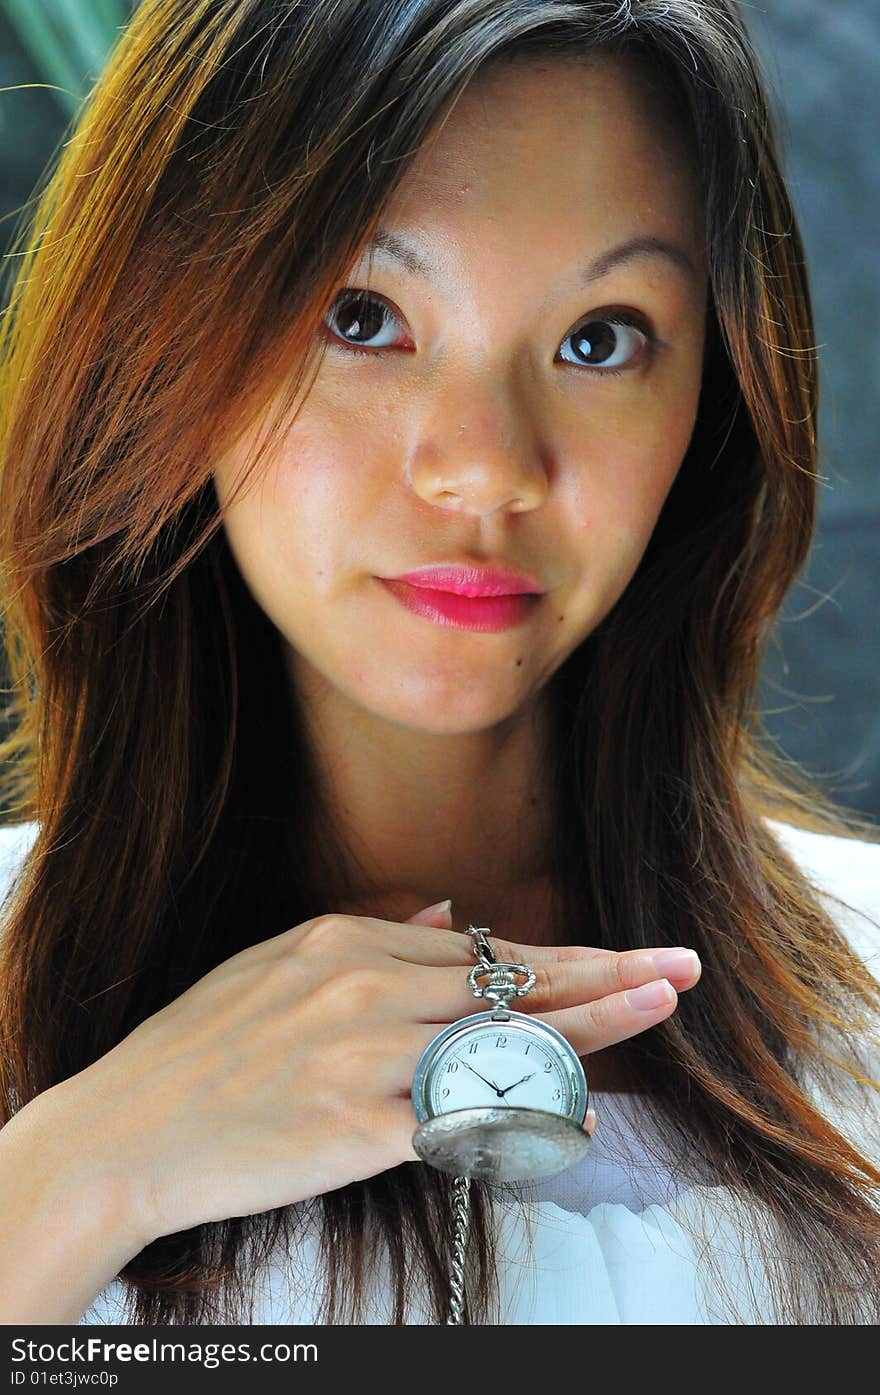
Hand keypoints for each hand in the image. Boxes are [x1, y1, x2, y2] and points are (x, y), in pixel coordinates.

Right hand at [49, 900, 699, 1249]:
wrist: (128, 1130)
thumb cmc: (200, 1049)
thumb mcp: (274, 964)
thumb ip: (366, 938)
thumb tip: (445, 915)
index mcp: (346, 944)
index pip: (486, 953)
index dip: (569, 957)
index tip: (631, 955)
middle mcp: (366, 988)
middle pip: (512, 984)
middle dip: (607, 974)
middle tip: (679, 968)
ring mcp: (365, 1057)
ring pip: (505, 1039)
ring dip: (591, 1030)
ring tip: (657, 1007)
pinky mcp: (358, 1127)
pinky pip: (465, 1117)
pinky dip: (527, 1113)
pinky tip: (577, 1116)